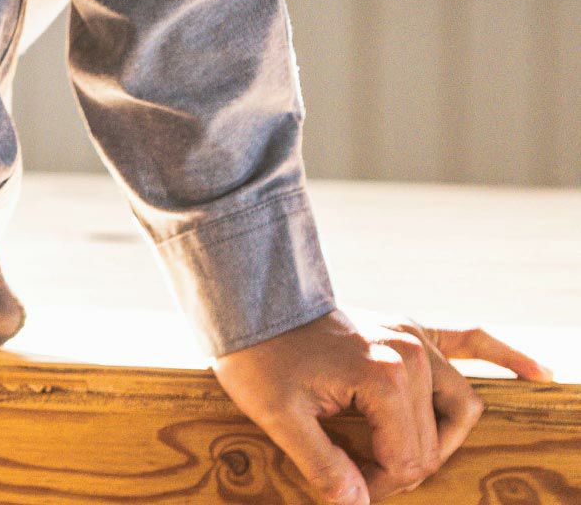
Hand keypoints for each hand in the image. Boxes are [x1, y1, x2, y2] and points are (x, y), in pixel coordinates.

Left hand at [210, 304, 556, 502]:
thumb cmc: (260, 356)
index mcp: (383, 375)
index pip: (409, 460)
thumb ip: (323, 467)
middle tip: (358, 472)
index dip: (380, 486)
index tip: (343, 482)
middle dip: (401, 467)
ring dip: (443, 437)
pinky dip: (505, 356)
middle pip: (434, 440)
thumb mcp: (279, 417)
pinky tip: (538, 374)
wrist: (250, 302)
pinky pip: (470, 339)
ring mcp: (413, 336)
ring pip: (461, 404)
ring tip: (417, 459)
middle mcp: (410, 352)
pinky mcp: (411, 327)